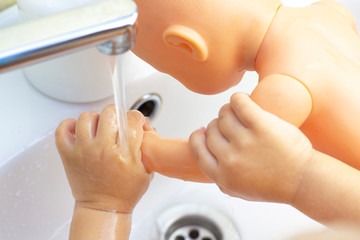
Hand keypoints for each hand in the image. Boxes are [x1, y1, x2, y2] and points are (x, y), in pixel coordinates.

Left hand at [55, 105, 151, 212]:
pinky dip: (70, 125)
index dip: (135, 117)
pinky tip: (81, 130)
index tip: (134, 121)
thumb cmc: (125, 192)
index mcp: (124, 154)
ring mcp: (83, 151)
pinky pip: (63, 130)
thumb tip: (143, 125)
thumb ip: (146, 146)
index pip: (131, 121)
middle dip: (117, 113)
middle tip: (118, 121)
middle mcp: (102, 150)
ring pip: (87, 117)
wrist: (103, 209)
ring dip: (96, 118)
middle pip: (109, 113)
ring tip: (100, 126)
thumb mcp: (146, 170)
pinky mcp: (68, 155)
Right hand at [189, 93, 313, 203]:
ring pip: (224, 114)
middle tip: (234, 126)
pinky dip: (238, 98)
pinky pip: (238, 102)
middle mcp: (230, 159)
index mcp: (222, 175)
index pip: (197, 149)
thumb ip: (218, 176)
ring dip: (230, 111)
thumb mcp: (238, 190)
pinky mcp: (260, 125)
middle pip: (212, 129)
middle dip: (219, 125)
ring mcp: (244, 141)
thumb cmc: (273, 184)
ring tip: (243, 115)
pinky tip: (243, 101)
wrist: (303, 180)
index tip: (202, 131)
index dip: (197, 137)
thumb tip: (204, 150)